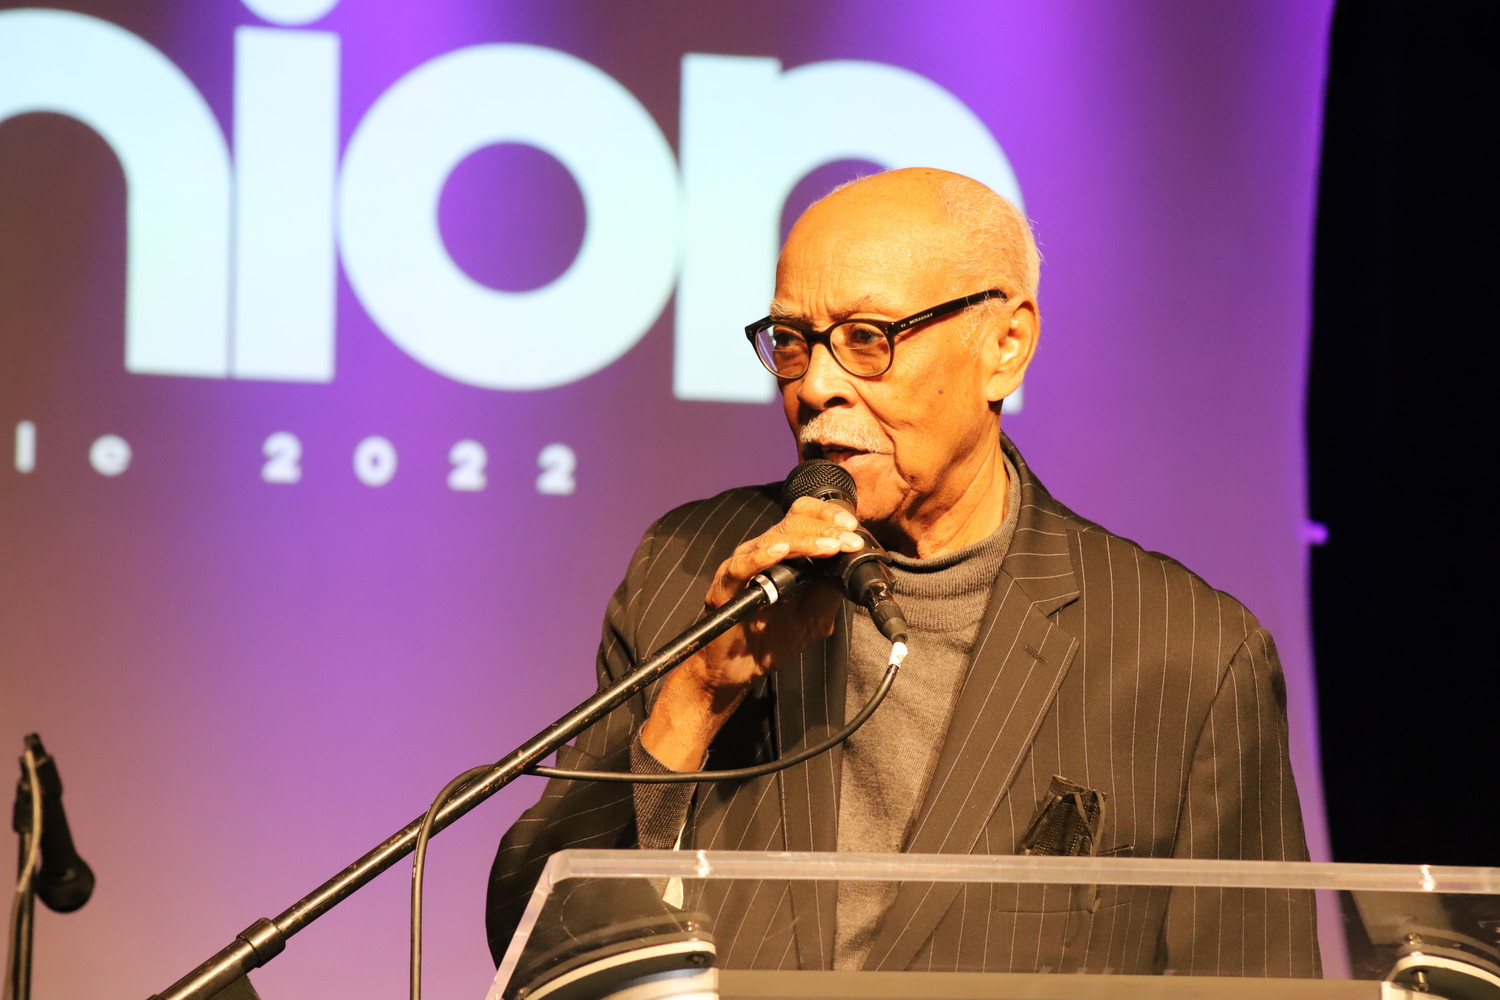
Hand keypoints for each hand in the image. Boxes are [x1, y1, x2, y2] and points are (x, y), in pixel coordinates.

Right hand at [640, 497, 866, 768]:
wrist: (738, 671)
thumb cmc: (772, 639)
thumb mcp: (815, 614)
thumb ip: (831, 588)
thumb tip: (852, 565)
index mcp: (783, 553)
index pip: (804, 516)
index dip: (828, 516)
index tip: (853, 528)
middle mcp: (762, 552)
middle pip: (793, 522)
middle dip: (826, 528)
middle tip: (851, 540)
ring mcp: (742, 566)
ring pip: (772, 539)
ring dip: (805, 541)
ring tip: (830, 546)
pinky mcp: (725, 587)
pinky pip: (742, 566)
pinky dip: (762, 557)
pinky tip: (781, 551)